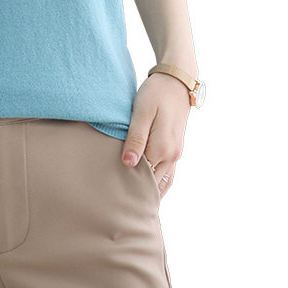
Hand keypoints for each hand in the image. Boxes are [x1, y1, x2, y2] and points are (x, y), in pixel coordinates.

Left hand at [121, 73, 190, 197]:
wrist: (177, 81)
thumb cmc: (156, 94)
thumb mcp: (142, 113)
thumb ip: (135, 139)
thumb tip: (128, 164)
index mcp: (162, 148)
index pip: (143, 178)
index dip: (128, 186)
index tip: (111, 195)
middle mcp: (172, 155)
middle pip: (153, 184)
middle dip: (138, 194)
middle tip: (116, 206)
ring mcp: (176, 153)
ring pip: (162, 182)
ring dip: (150, 193)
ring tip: (131, 204)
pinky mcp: (175, 149)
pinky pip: (167, 174)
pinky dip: (157, 184)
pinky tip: (145, 189)